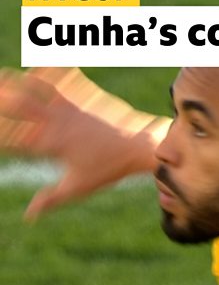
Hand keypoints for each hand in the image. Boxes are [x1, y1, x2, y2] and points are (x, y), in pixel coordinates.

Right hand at [0, 68, 167, 217]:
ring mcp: (70, 104)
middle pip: (19, 105)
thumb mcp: (77, 188)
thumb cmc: (108, 169)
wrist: (138, 145)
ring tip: (0, 76)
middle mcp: (57, 121)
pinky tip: (36, 68)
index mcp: (51, 145)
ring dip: (16, 80)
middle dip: (0, 102)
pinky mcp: (83, 93)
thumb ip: (50, 199)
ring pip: (36, 85)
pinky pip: (60, 75)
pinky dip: (47, 70)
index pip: (13, 139)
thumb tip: (28, 216)